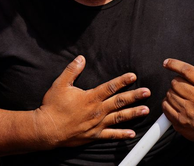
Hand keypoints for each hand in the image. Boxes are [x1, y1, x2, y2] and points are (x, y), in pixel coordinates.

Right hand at [34, 55, 150, 148]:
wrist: (47, 129)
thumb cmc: (53, 106)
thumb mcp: (60, 84)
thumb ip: (72, 70)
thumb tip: (81, 58)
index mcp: (90, 97)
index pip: (110, 87)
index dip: (122, 81)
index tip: (133, 76)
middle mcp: (97, 110)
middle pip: (119, 102)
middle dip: (134, 96)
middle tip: (146, 92)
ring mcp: (97, 124)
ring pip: (119, 118)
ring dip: (133, 114)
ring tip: (145, 110)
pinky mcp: (94, 135)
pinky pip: (111, 135)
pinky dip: (122, 134)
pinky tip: (132, 133)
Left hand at [162, 54, 193, 143]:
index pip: (187, 71)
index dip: (175, 64)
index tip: (167, 62)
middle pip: (176, 82)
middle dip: (177, 81)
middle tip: (183, 85)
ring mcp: (189, 113)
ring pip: (169, 94)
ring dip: (172, 92)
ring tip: (182, 96)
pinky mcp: (181, 123)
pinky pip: (165, 106)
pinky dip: (168, 103)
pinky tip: (177, 104)